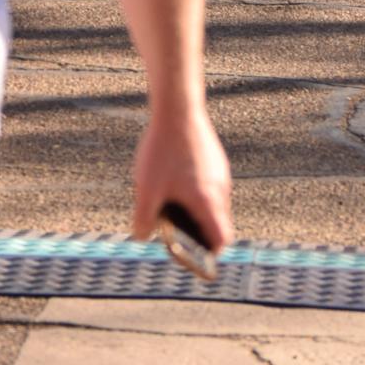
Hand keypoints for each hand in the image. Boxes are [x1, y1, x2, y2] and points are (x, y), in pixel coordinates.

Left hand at [131, 105, 232, 252]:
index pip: (222, 240)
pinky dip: (195, 192)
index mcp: (208, 203)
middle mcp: (221, 190)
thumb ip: (143, 219)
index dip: (209, 253)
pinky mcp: (215, 160)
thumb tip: (142, 237)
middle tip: (174, 229)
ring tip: (167, 201)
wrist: (177, 110)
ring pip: (212, 204)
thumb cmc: (162, 151)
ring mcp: (220, 174)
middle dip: (197, 232)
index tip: (192, 254)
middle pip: (217, 224)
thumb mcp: (146, 189)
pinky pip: (209, 186)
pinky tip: (171, 180)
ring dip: (195, 210)